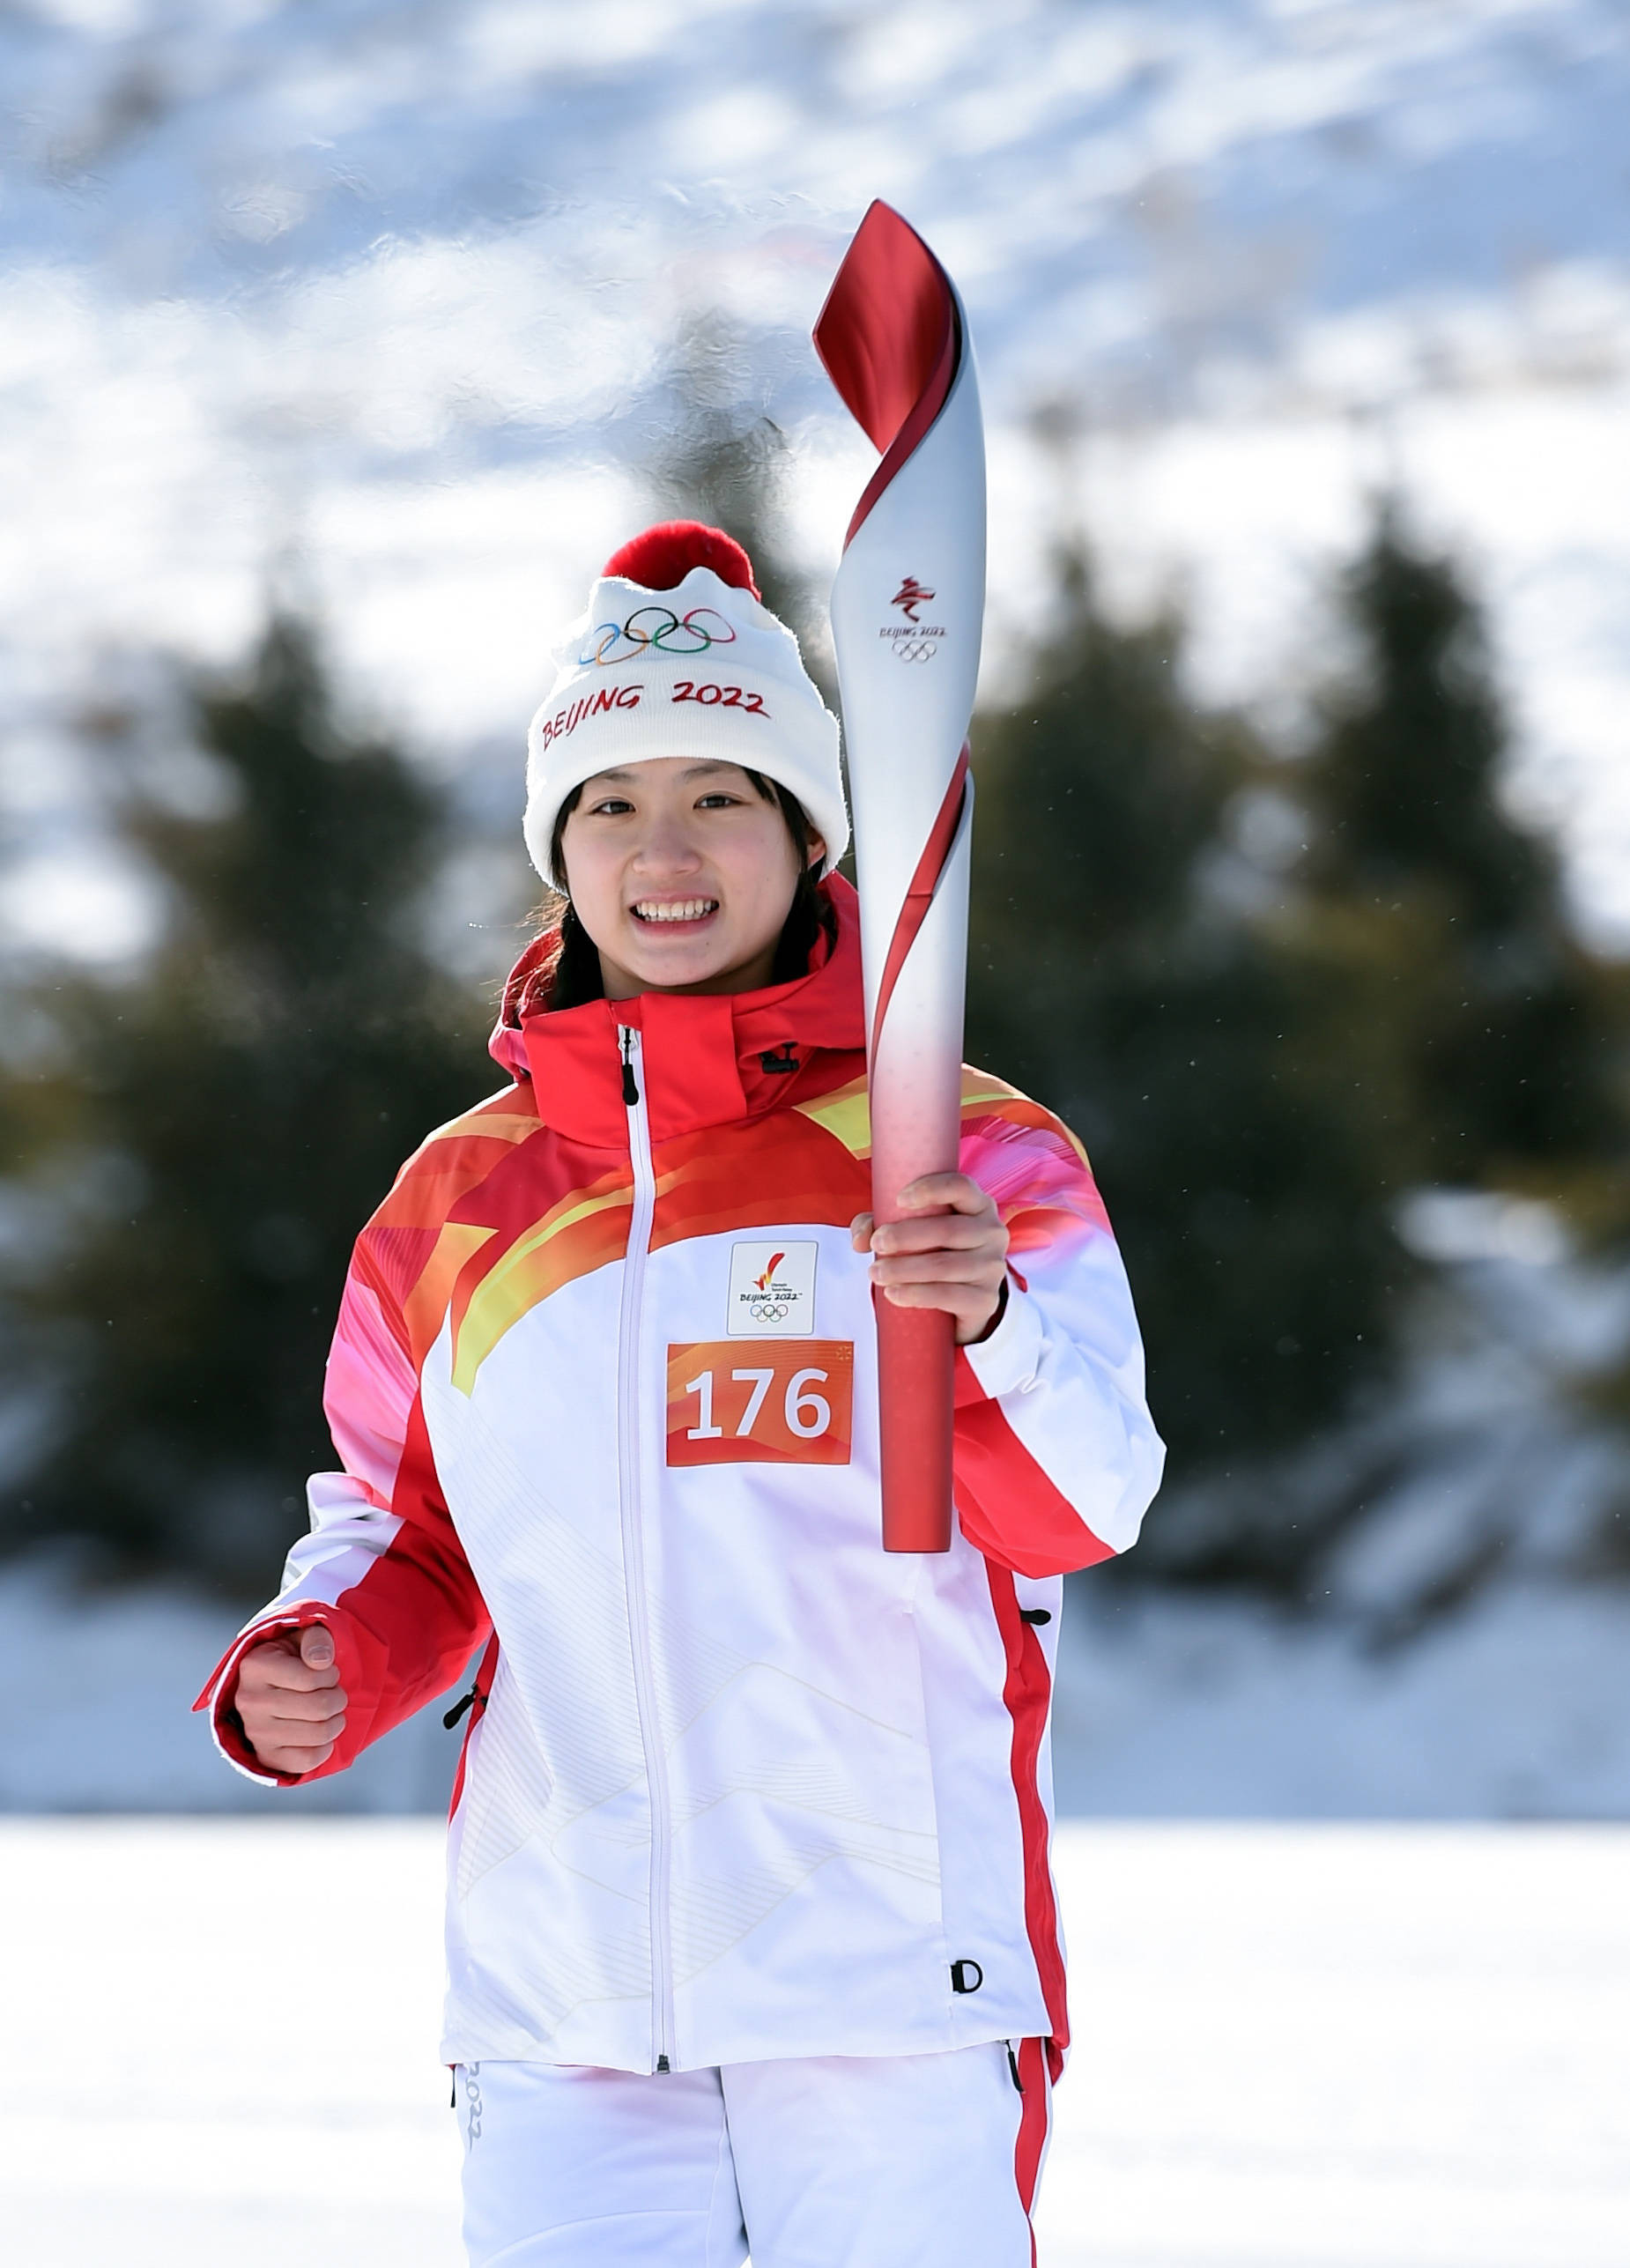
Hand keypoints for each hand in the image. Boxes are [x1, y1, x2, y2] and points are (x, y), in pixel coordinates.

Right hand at [232, 1624, 346, 1774]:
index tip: (327, 1672)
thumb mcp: (304, 1636)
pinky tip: (321, 1733)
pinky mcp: (265, 1756)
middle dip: (337, 1698)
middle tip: (334, 1693)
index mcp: (255, 1666)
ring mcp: (255, 1732)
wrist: (271, 1686)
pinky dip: (325, 1748)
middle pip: (318, 1708)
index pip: (311, 1678)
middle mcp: (249, 1701)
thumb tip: (321, 1661)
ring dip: (336, 1721)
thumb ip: (316, 1639)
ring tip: (330, 1712)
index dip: (331, 1675)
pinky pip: (307, 1761)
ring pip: (318, 1734)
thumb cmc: (293, 1658)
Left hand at [850, 1171, 1009, 1346]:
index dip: (931, 1189)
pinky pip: (949, 1296)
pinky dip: (917, 1295)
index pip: (961, 1186)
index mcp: (978, 1205)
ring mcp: (993, 1267)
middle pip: (948, 1230)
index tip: (899, 1199)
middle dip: (905, 1237)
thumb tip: (861, 1239)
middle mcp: (992, 1232)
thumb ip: (879, 1225)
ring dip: (904, 1269)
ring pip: (945, 1266)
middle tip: (876, 1245)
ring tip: (875, 1273)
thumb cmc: (935, 1251)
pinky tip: (893, 1294)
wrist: (963, 1299)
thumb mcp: (911, 1230)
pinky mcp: (986, 1299)